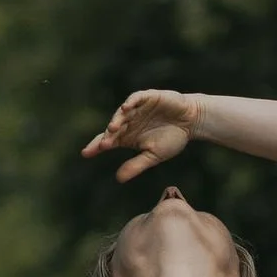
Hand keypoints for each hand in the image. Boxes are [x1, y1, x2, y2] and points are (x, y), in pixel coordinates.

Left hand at [82, 88, 202, 183]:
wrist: (191, 122)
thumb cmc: (172, 138)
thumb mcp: (153, 155)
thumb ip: (136, 165)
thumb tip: (118, 179)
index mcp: (127, 137)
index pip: (107, 141)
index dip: (96, 146)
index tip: (85, 153)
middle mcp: (128, 122)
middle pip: (112, 129)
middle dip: (107, 136)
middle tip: (103, 145)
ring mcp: (136, 109)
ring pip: (122, 113)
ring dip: (117, 120)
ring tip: (113, 128)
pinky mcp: (146, 97)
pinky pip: (135, 98)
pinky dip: (130, 102)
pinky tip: (125, 108)